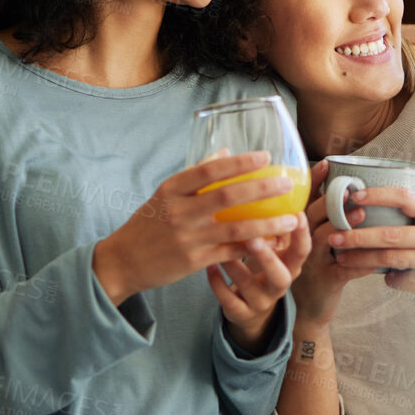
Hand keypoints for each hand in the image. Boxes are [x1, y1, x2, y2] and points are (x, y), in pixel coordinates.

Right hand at [93, 152, 302, 305]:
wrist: (122, 262)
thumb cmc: (148, 224)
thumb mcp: (163, 195)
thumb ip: (194, 175)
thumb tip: (225, 153)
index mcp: (171, 189)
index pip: (208, 170)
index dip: (239, 162)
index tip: (265, 156)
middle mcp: (179, 211)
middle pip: (228, 196)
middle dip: (262, 188)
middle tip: (286, 184)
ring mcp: (187, 238)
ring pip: (236, 228)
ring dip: (268, 223)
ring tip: (291, 219)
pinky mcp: (193, 261)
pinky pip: (231, 252)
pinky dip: (254, 247)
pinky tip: (274, 243)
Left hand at [209, 218, 310, 351]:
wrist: (250, 306)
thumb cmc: (261, 265)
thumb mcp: (274, 247)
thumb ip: (276, 223)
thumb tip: (277, 181)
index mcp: (290, 265)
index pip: (303, 251)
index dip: (302, 235)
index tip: (296, 214)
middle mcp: (279, 285)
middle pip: (281, 276)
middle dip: (268, 258)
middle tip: (254, 238)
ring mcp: (260, 302)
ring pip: (250, 288)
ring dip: (235, 267)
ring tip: (219, 248)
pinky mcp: (240, 313)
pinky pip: (228, 300)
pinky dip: (218, 283)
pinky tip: (208, 267)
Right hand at [290, 159, 380, 324]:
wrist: (309, 311)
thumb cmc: (319, 268)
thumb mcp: (317, 243)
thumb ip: (327, 220)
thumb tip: (351, 190)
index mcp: (299, 229)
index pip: (304, 199)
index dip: (313, 181)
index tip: (327, 163)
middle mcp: (300, 242)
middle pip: (309, 215)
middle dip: (328, 200)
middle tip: (349, 189)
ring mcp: (312, 261)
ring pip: (321, 239)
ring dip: (343, 225)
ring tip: (363, 214)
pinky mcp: (326, 281)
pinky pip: (344, 270)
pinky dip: (362, 262)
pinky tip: (378, 257)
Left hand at [324, 186, 414, 300]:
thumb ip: (413, 217)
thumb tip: (364, 204)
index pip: (404, 197)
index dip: (376, 196)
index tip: (353, 197)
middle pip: (390, 233)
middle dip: (357, 236)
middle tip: (333, 236)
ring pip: (388, 258)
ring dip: (360, 259)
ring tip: (340, 257)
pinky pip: (396, 279)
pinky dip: (386, 278)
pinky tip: (381, 277)